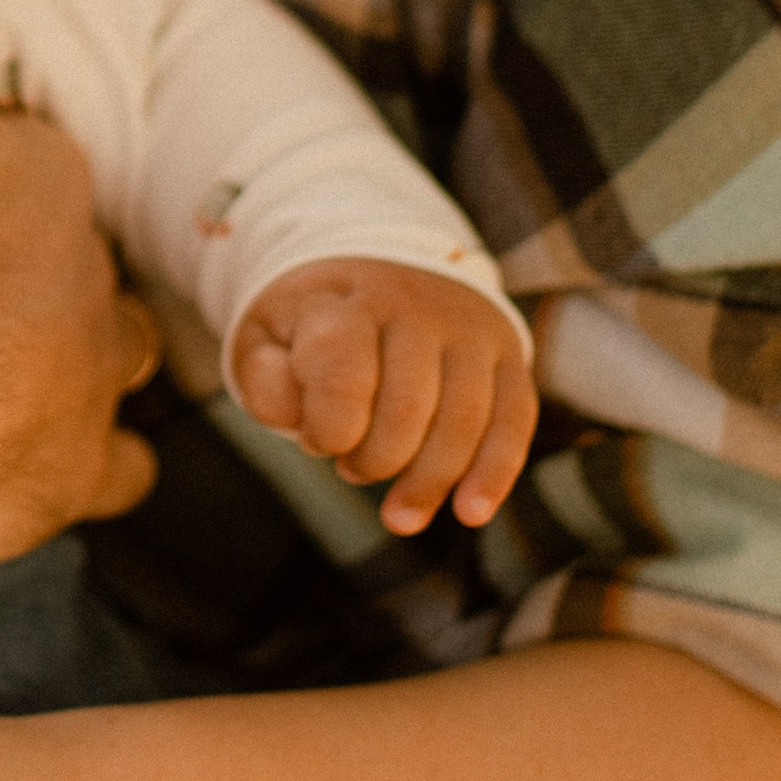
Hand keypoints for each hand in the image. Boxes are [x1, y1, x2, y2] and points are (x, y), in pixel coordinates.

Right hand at [0, 0, 160, 574]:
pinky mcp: (65, 480)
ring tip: (3, 358)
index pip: (36, 161)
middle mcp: (90, 284)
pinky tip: (30, 452)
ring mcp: (85, 389)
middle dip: (37, 263)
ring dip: (75, 355)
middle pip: (79, 259)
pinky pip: (109, 470)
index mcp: (52, 182)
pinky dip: (80, 458)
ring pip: (113, 360)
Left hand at [227, 255, 534, 534]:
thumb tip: (303, 421)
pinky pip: (514, 418)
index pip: (342, 374)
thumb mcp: (267, 336)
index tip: (316, 441)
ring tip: (398, 515)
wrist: (377, 265)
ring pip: (464, 420)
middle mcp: (414, 304)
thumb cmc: (315, 323)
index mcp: (345, 300)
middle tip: (352, 468)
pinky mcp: (506, 352)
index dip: (328, 430)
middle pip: (409, 408)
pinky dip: (494, 473)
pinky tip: (469, 513)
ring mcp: (466, 327)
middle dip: (377, 461)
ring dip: (429, 482)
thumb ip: (266, 378)